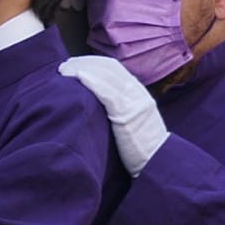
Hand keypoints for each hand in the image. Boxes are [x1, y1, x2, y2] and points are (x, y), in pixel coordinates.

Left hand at [58, 55, 167, 175]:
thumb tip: (99, 101)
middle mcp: (136, 92)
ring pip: (106, 76)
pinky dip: (92, 82)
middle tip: (64, 65)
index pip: (113, 67)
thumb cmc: (144, 146)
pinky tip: (78, 77)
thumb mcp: (136, 118)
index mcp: (138, 91)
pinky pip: (108, 93)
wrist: (160, 161)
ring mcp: (133, 102)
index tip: (75, 64)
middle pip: (107, 68)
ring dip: (82, 69)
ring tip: (64, 71)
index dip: (92, 62)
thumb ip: (122, 106)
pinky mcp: (127, 115)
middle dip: (84, 63)